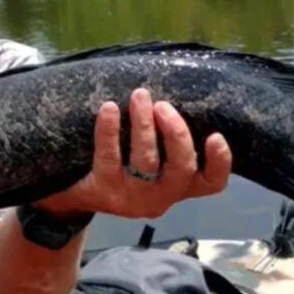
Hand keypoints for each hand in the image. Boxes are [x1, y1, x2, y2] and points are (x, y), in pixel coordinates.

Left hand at [35, 88, 231, 219]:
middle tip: (163, 106)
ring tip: (140, 96)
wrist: (73, 196)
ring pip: (147, 161)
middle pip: (181, 168)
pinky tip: (109, 108)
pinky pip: (110, 157)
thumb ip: (166, 142)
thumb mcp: (149, 163)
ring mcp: (133, 198)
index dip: (221, 162)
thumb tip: (172, 95)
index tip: (216, 135)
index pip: (211, 183)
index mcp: (178, 187)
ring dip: (144, 124)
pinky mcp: (105, 191)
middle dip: (176, 133)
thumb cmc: (120, 168)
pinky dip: (110, 130)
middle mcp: (161, 197)